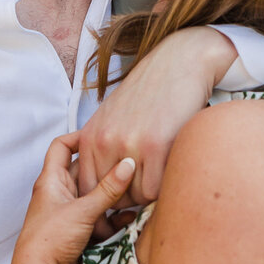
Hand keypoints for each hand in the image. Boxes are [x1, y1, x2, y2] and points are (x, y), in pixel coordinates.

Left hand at [9, 134, 135, 263]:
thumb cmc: (50, 240)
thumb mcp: (82, 210)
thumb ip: (108, 189)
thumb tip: (128, 164)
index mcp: (50, 181)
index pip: (62, 146)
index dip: (80, 137)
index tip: (103, 134)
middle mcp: (57, 194)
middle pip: (83, 172)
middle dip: (104, 170)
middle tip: (128, 165)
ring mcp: (67, 213)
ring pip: (93, 196)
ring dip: (111, 196)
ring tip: (134, 192)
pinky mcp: (76, 232)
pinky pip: (97, 218)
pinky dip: (111, 218)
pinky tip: (129, 219)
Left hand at [75, 27, 237, 208]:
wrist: (176, 64)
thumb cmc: (146, 94)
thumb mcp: (111, 118)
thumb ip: (102, 149)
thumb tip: (106, 186)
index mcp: (89, 137)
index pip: (87, 189)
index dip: (106, 198)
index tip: (123, 194)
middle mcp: (104, 142)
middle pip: (111, 197)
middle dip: (128, 199)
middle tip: (144, 186)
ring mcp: (128, 144)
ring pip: (134, 196)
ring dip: (147, 193)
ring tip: (157, 174)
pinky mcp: (155, 146)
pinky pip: (154, 189)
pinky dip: (161, 188)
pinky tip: (167, 170)